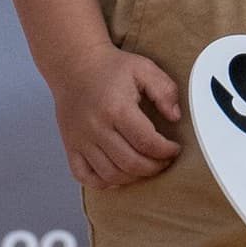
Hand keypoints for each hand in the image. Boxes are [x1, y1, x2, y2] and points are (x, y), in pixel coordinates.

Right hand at [53, 43, 185, 190]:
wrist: (74, 64)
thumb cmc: (110, 68)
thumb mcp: (144, 69)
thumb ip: (165, 91)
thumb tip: (175, 117)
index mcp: (117, 109)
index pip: (147, 143)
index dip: (166, 152)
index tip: (174, 149)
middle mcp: (96, 128)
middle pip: (130, 163)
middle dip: (154, 167)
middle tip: (164, 161)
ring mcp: (81, 140)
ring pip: (110, 174)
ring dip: (133, 177)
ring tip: (145, 166)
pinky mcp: (70, 146)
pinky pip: (84, 176)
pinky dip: (103, 182)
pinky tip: (118, 175)